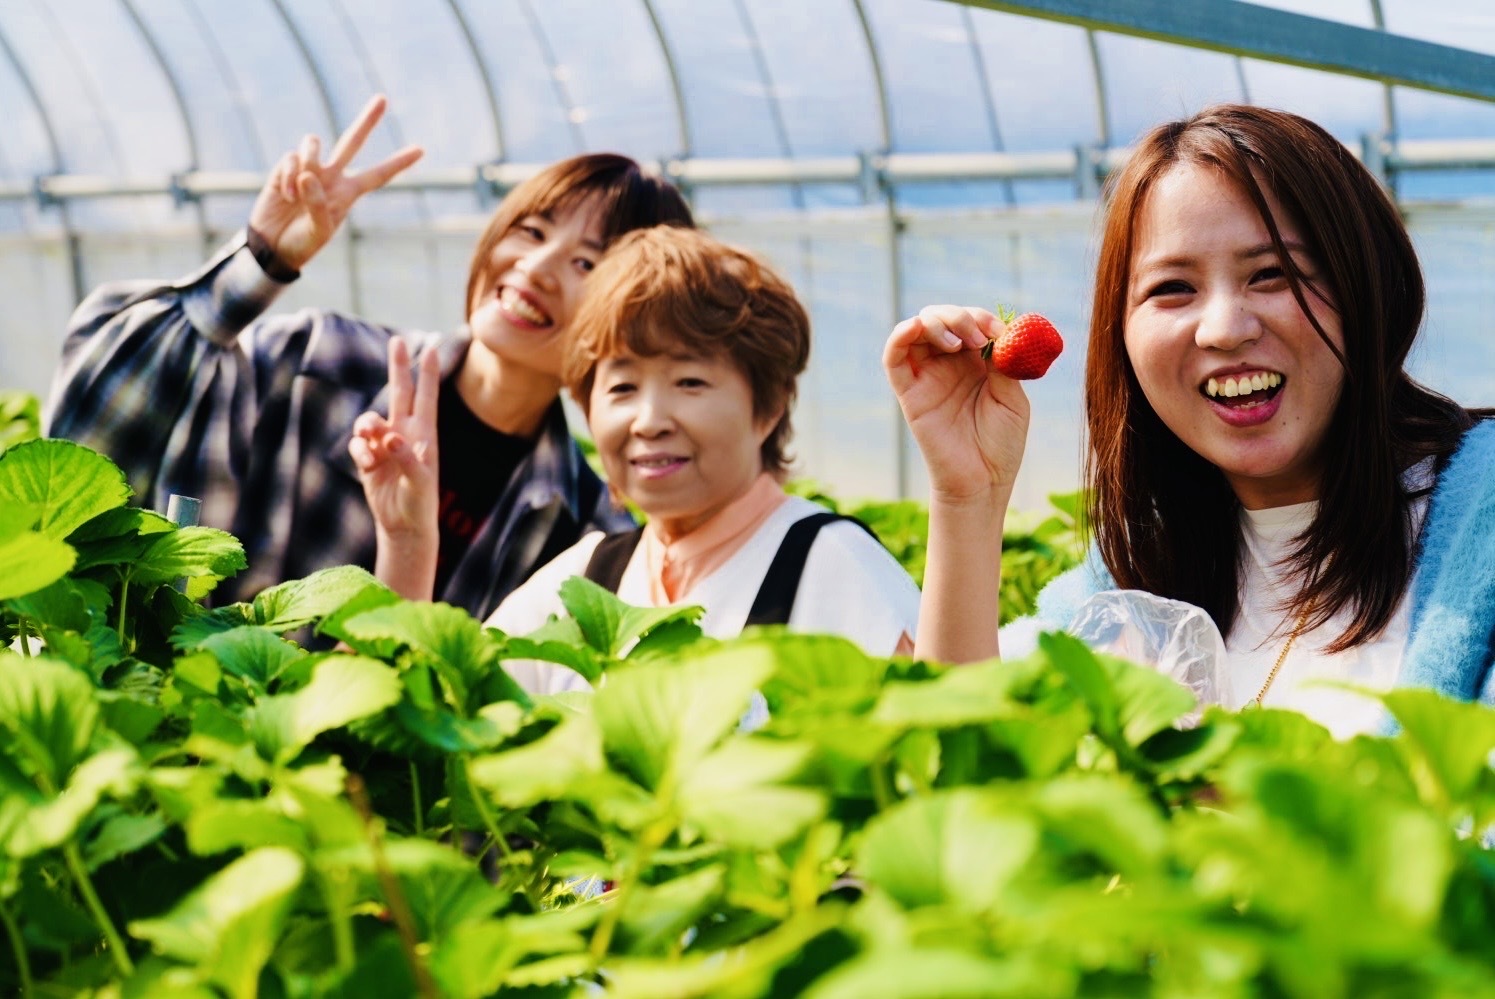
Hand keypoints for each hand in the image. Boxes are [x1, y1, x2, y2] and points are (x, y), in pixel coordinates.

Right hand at [250, 94, 423, 272]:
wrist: (273, 246)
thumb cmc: (302, 243)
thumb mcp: (319, 231)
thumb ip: (318, 205)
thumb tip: (308, 174)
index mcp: (348, 194)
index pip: (378, 176)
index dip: (397, 163)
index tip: (421, 150)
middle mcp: (332, 176)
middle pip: (352, 142)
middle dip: (367, 121)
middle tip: (383, 98)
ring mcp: (309, 169)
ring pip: (313, 142)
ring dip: (308, 160)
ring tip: (297, 191)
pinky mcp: (285, 168)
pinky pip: (291, 157)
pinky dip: (287, 175)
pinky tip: (285, 195)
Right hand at [350, 337, 440, 543]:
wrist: (404, 525)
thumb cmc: (420, 504)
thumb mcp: (419, 482)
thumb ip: (407, 458)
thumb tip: (391, 437)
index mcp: (424, 435)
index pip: (426, 398)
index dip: (428, 373)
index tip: (433, 348)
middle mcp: (404, 433)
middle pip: (399, 392)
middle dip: (398, 367)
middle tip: (397, 341)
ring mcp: (385, 444)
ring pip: (369, 419)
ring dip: (366, 425)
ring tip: (372, 442)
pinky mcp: (368, 458)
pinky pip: (357, 444)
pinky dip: (359, 451)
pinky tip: (368, 466)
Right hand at [883, 305, 1030, 502]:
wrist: (982, 481)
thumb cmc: (1001, 444)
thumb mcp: (1011, 398)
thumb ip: (1003, 364)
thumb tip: (999, 332)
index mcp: (976, 362)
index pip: (971, 322)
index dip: (982, 318)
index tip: (999, 331)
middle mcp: (949, 364)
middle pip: (942, 319)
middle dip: (960, 317)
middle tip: (979, 337)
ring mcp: (927, 376)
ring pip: (918, 329)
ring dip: (937, 322)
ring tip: (958, 342)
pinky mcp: (908, 392)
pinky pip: (894, 357)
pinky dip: (900, 334)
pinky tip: (916, 327)